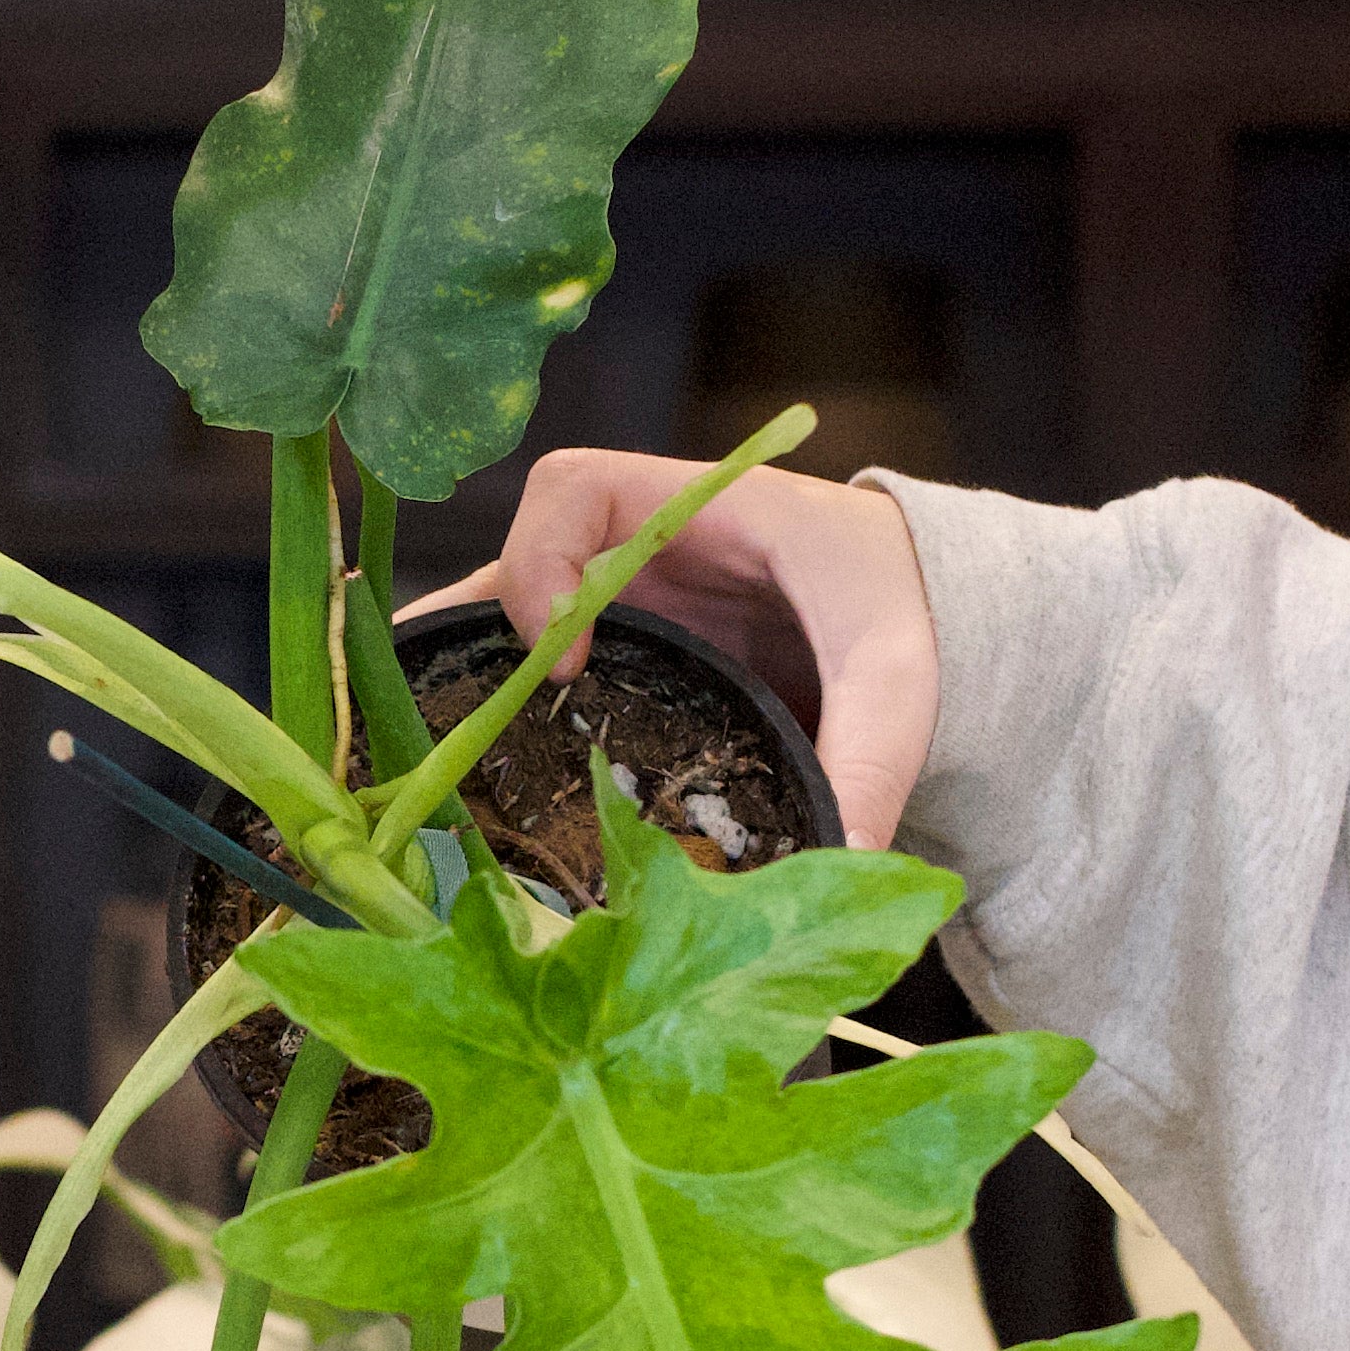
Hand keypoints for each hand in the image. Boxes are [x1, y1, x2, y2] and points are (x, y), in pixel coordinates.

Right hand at [425, 449, 942, 849]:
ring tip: (410, 750)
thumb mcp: (900, 678)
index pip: (576, 489)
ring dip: (465, 675)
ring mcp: (634, 603)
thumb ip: (871, 757)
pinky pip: (546, 667)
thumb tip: (844, 862)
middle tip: (435, 721)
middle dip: (464, 632)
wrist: (939, 615)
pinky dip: (501, 709)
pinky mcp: (637, 656)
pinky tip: (463, 775)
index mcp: (704, 508)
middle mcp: (648, 548)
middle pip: (517, 561)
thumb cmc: (911, 610)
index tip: (568, 658)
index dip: (543, 558)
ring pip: (514, 619)